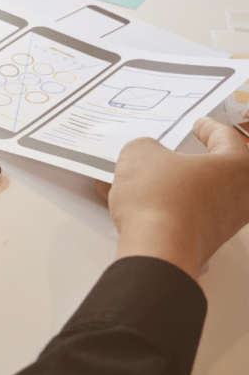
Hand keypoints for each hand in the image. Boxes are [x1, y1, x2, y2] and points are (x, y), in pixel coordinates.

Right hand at [96, 118, 248, 278]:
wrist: (157, 249)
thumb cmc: (160, 200)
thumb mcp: (140, 154)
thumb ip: (145, 147)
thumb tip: (145, 154)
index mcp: (238, 166)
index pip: (226, 137)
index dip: (208, 127)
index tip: (199, 125)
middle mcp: (241, 195)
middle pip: (216, 169)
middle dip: (190, 161)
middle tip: (173, 153)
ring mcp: (225, 222)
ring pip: (198, 194)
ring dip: (172, 186)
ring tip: (138, 180)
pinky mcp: (205, 241)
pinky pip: (185, 215)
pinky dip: (163, 207)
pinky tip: (134, 204)